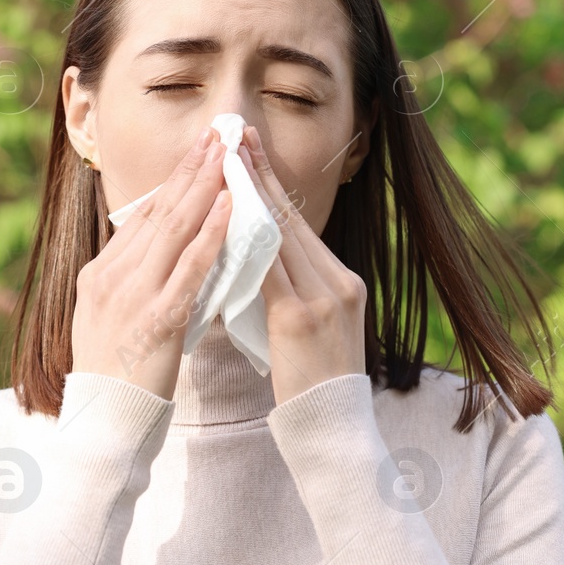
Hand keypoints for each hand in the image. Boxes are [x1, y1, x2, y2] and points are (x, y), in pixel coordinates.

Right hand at [70, 126, 231, 400]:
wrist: (102, 423)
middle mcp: (111, 277)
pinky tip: (230, 211)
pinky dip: (211, 236)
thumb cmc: (115, 377)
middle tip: (218, 133)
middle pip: (158, 212)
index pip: (143, 217)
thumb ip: (135, 284)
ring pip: (173, 231)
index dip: (173, 181)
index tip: (199, 151)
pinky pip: (188, 271)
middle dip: (191, 169)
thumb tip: (164, 255)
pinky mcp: (155, 321)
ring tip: (228, 156)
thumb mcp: (113, 319)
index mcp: (99, 274)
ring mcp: (131, 297)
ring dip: (204, 188)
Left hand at [237, 125, 366, 405]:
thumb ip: (291, 291)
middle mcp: (338, 281)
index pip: (298, 224)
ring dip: (248, 197)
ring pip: (279, 236)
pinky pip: (267, 269)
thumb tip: (256, 260)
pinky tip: (222, 219)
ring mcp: (323, 298)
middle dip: (259, 175)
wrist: (333, 428)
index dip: (270, 185)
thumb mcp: (310, 327)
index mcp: (341, 280)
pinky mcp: (301, 317)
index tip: (247, 150)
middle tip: (234, 136)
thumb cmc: (313, 385)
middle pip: (291, 218)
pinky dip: (244, 241)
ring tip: (224, 162)